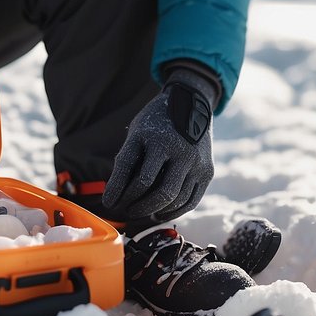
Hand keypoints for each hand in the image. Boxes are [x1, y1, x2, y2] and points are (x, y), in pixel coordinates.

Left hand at [102, 66, 218, 222]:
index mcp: (155, 137)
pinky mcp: (207, 171)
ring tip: (139, 212)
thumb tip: (115, 194)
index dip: (117, 189)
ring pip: (174, 199)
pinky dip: (173, 211)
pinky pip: (190, 201)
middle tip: (125, 210)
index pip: (131, 169)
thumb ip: (128, 160)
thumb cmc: (156, 123)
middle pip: (156, 190)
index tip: (108, 203)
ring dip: (153, 210)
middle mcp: (178, 149)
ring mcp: (195, 161)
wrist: (192, 102)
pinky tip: (159, 213)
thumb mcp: (138, 132)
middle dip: (137, 205)